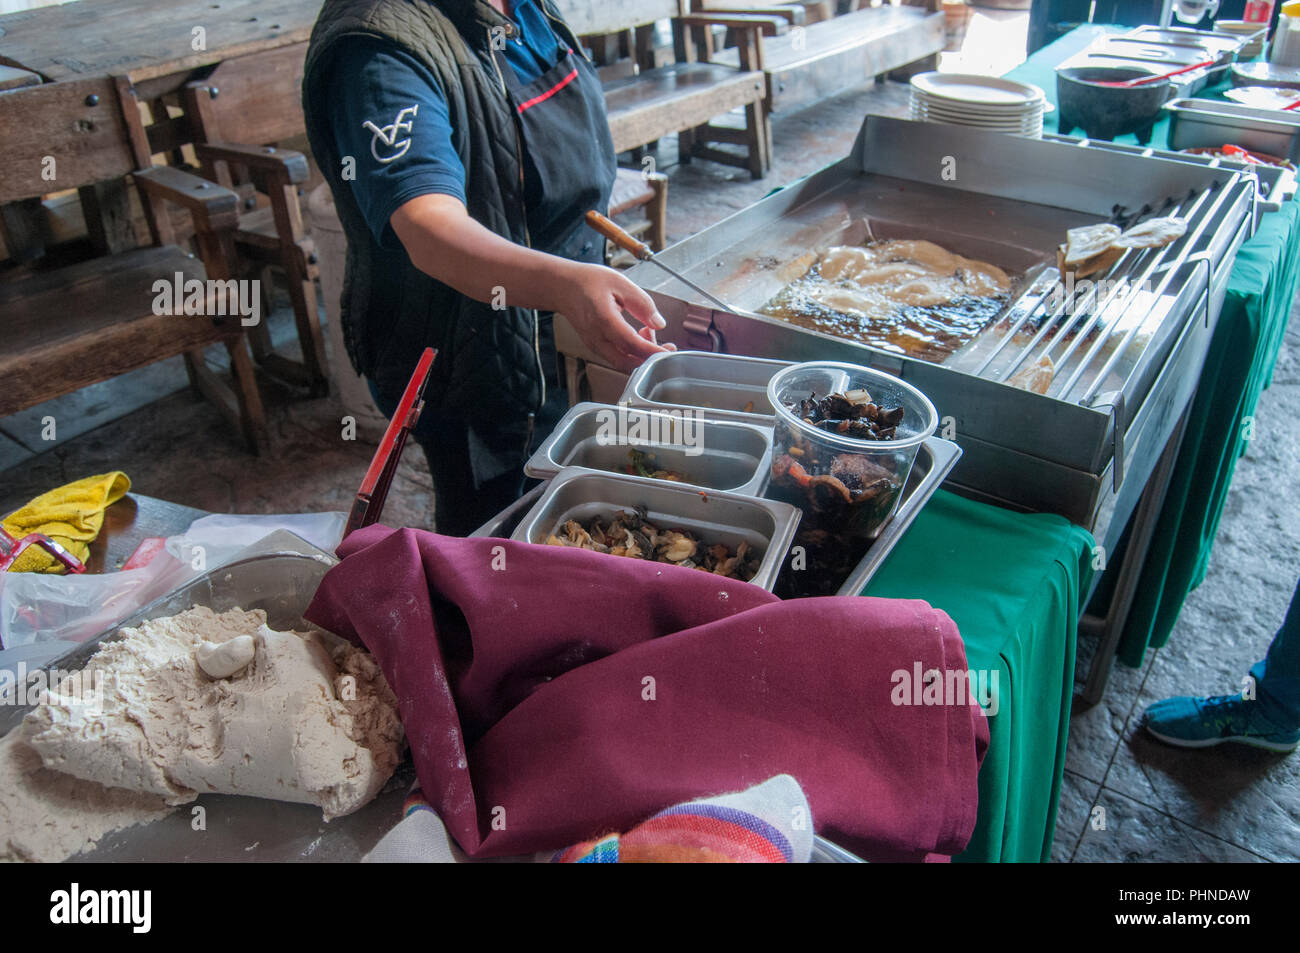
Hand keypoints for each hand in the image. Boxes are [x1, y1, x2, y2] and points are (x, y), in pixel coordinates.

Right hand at [559, 262, 674, 372]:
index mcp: (604, 320)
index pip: (634, 345)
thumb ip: (642, 303)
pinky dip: (631, 351)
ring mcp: (595, 345)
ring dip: (641, 354)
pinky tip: (637, 333)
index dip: (654, 351)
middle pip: (629, 363)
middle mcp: (598, 338)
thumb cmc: (587, 282)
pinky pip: (617, 357)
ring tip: (647, 331)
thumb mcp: (620, 283)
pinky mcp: (596, 346)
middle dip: (650, 358)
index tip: (670, 351)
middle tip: (666, 345)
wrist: (562, 286)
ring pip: (623, 363)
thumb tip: (659, 323)